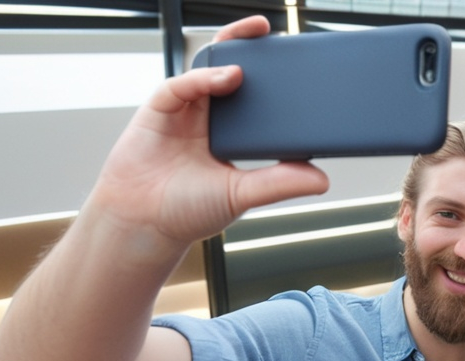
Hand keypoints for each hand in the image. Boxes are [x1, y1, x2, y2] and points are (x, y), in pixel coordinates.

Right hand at [89, 16, 328, 244]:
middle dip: (249, 46)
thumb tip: (321, 180)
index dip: (273, 78)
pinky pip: (182, 85)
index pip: (257, 97)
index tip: (298, 64)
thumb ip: (278, 183)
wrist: (142, 224)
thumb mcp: (242, 194)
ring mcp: (184, 110)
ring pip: (206, 67)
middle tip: (271, 31)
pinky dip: (203, 77)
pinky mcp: (159, 110)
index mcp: (232, 134)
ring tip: (254, 40)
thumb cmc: (186, 211)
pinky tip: (227, 77)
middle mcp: (210, 117)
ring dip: (229, 50)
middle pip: (231, 70)